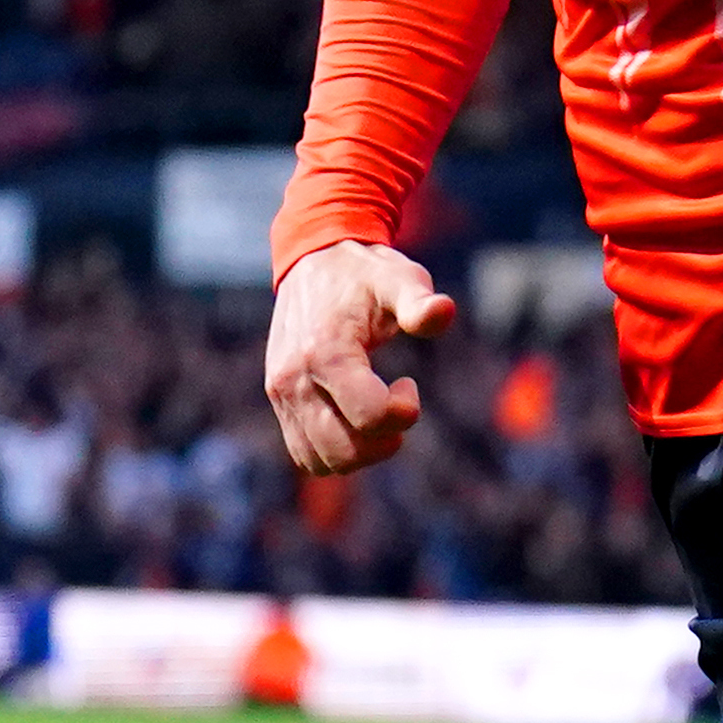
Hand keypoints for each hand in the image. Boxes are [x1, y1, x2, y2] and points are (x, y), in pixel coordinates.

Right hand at [265, 241, 455, 475]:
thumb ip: (420, 302)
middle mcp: (293, 379)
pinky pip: (304, 453)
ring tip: (376, 413)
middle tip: (397, 404)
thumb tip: (442, 311)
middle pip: (344, 451)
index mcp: (325, 353)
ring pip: (322, 462)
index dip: (405, 411)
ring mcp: (281, 394)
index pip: (370, 417)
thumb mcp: (400, 279)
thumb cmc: (366, 274)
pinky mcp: (279, 401)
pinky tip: (356, 419)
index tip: (409, 383)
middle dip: (384, 440)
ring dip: (361, 452)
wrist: (315, 260)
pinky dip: (336, 451)